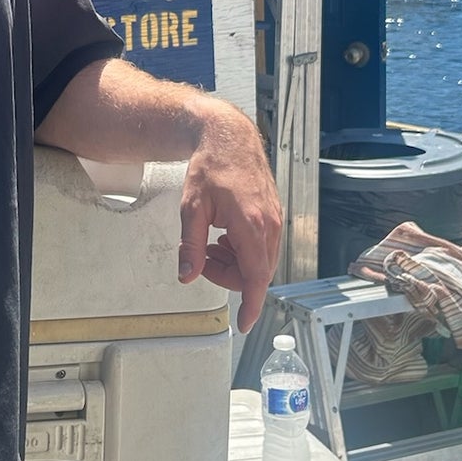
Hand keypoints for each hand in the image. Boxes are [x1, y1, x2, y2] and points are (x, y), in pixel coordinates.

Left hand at [178, 102, 282, 332]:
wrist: (228, 136)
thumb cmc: (211, 166)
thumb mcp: (191, 207)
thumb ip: (190, 245)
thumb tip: (187, 275)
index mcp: (251, 225)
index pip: (256, 278)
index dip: (251, 305)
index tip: (245, 323)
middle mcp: (269, 225)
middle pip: (255, 272)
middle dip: (228, 276)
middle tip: (202, 260)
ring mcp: (274, 219)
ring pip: (259, 261)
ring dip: (235, 263)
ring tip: (210, 245)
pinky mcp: (273, 214)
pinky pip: (262, 246)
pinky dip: (242, 250)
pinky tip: (223, 235)